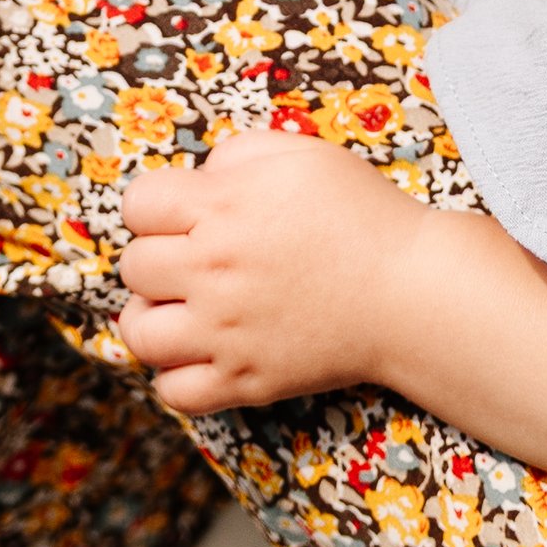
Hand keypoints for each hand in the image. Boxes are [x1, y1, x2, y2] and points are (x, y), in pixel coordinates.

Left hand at [115, 127, 426, 411]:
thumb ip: (235, 154)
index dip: (156, 205)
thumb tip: (200, 179)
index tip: (184, 214)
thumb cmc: (361, 214)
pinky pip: (175, 391)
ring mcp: (227, 332)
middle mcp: (214, 270)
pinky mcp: (247, 380)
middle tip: (195, 259)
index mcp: (222, 207)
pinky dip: (177, 375)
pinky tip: (201, 353)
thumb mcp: (300, 154)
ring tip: (183, 309)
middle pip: (134, 266)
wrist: (412, 290)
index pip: (137, 204)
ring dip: (153, 317)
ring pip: (139, 333)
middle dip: (158, 256)